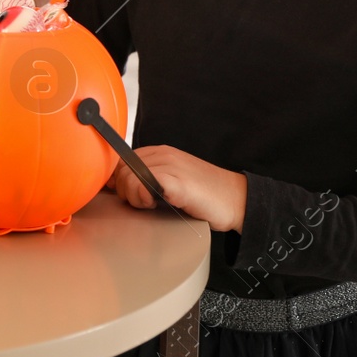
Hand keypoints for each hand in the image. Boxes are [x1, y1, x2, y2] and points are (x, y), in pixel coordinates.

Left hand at [110, 145, 247, 232]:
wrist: (237, 200)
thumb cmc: (206, 194)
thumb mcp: (173, 180)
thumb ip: (149, 178)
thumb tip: (120, 185)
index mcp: (161, 152)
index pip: (122, 160)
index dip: (118, 179)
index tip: (125, 194)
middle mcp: (164, 154)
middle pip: (122, 169)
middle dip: (124, 190)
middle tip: (142, 204)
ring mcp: (171, 166)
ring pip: (130, 176)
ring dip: (133, 196)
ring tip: (150, 204)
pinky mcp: (178, 182)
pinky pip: (145, 183)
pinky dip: (142, 195)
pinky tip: (154, 203)